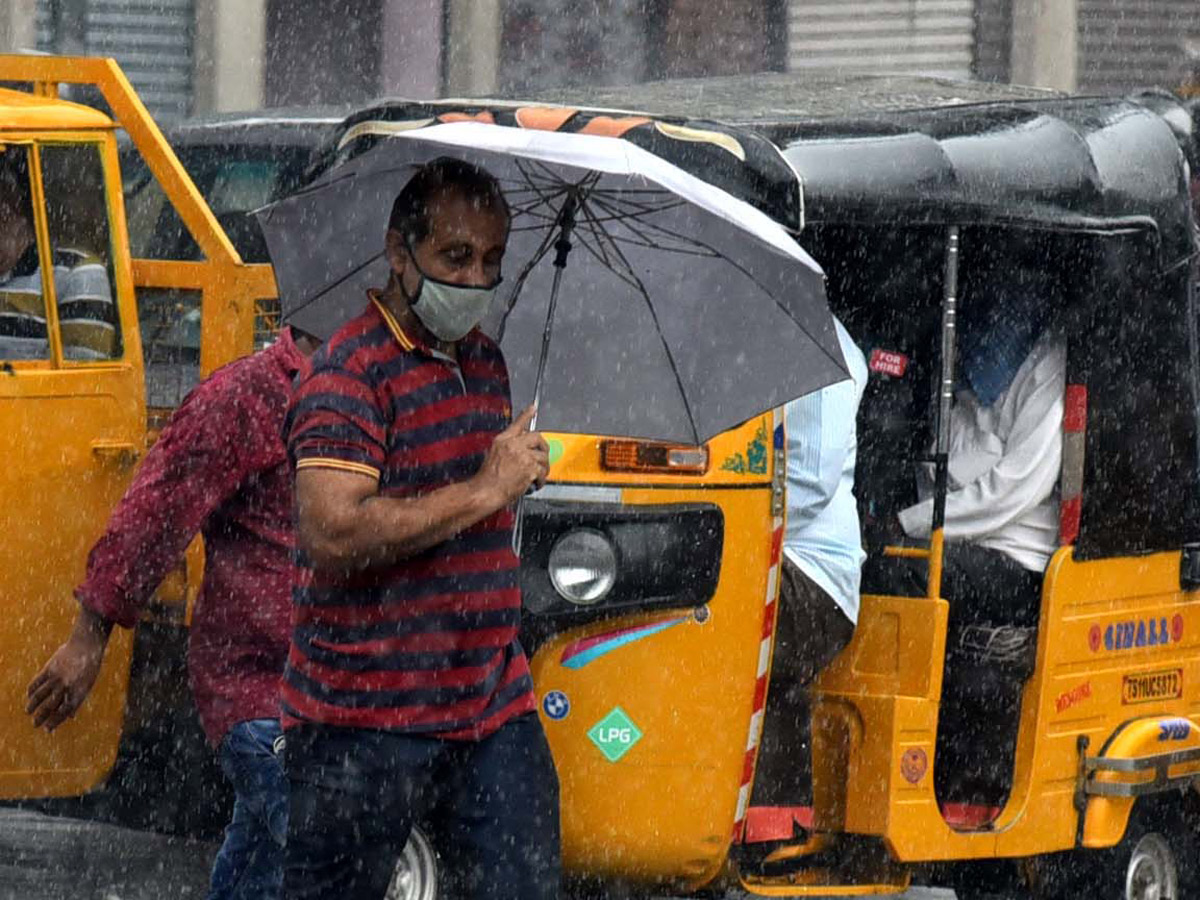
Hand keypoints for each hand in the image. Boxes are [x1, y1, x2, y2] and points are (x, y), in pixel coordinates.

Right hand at [26, 609, 110, 731]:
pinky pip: (36, 683)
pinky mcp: (49, 669)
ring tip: (29, 712)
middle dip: (41, 717)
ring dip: (32, 706)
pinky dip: (31, 691)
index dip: (55, 722)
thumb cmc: (89, 667)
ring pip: (40, 696)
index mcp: (78, 692)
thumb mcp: (88, 685)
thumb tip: (70, 716)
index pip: (64, 712)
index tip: (48, 729)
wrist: (87, 646)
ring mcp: (57, 678)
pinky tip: (29, 696)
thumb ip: (78, 700)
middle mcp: (67, 687)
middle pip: (49, 707)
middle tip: (35, 724)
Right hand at [476, 405, 549, 506]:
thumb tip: (521, 444)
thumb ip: (508, 447)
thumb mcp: (493, 455)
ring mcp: (523, 457)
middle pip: (537, 437)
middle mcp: (513, 446)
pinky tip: (535, 483)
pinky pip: (542, 471)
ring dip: (543, 467)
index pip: (517, 424)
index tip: (533, 408)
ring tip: (537, 475)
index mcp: (503, 440)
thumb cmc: (487, 478)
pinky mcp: (529, 469)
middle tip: (542, 455)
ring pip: (543, 456)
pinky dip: (541, 480)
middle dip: (543, 447)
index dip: (526, 414)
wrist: (485, 492)